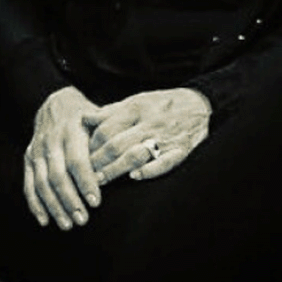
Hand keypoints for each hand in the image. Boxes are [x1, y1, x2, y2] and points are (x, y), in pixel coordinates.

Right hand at [23, 86, 104, 229]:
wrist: (55, 103)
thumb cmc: (86, 116)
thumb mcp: (100, 118)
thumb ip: (112, 136)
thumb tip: (137, 152)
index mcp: (71, 130)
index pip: (77, 160)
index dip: (86, 182)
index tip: (96, 202)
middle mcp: (51, 141)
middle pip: (58, 176)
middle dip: (70, 200)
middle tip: (83, 220)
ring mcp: (37, 151)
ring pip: (42, 183)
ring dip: (54, 206)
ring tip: (68, 224)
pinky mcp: (28, 159)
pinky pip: (29, 184)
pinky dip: (35, 204)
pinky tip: (45, 220)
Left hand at [86, 87, 211, 183]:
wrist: (201, 105)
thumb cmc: (163, 105)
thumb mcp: (136, 100)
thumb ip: (110, 112)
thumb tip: (83, 118)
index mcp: (136, 108)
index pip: (106, 128)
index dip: (90, 145)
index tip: (81, 157)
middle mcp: (149, 122)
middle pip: (116, 145)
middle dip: (97, 162)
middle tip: (84, 175)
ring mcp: (165, 137)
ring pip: (135, 155)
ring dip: (115, 170)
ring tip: (100, 181)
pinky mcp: (180, 151)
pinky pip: (164, 163)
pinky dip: (149, 171)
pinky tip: (134, 176)